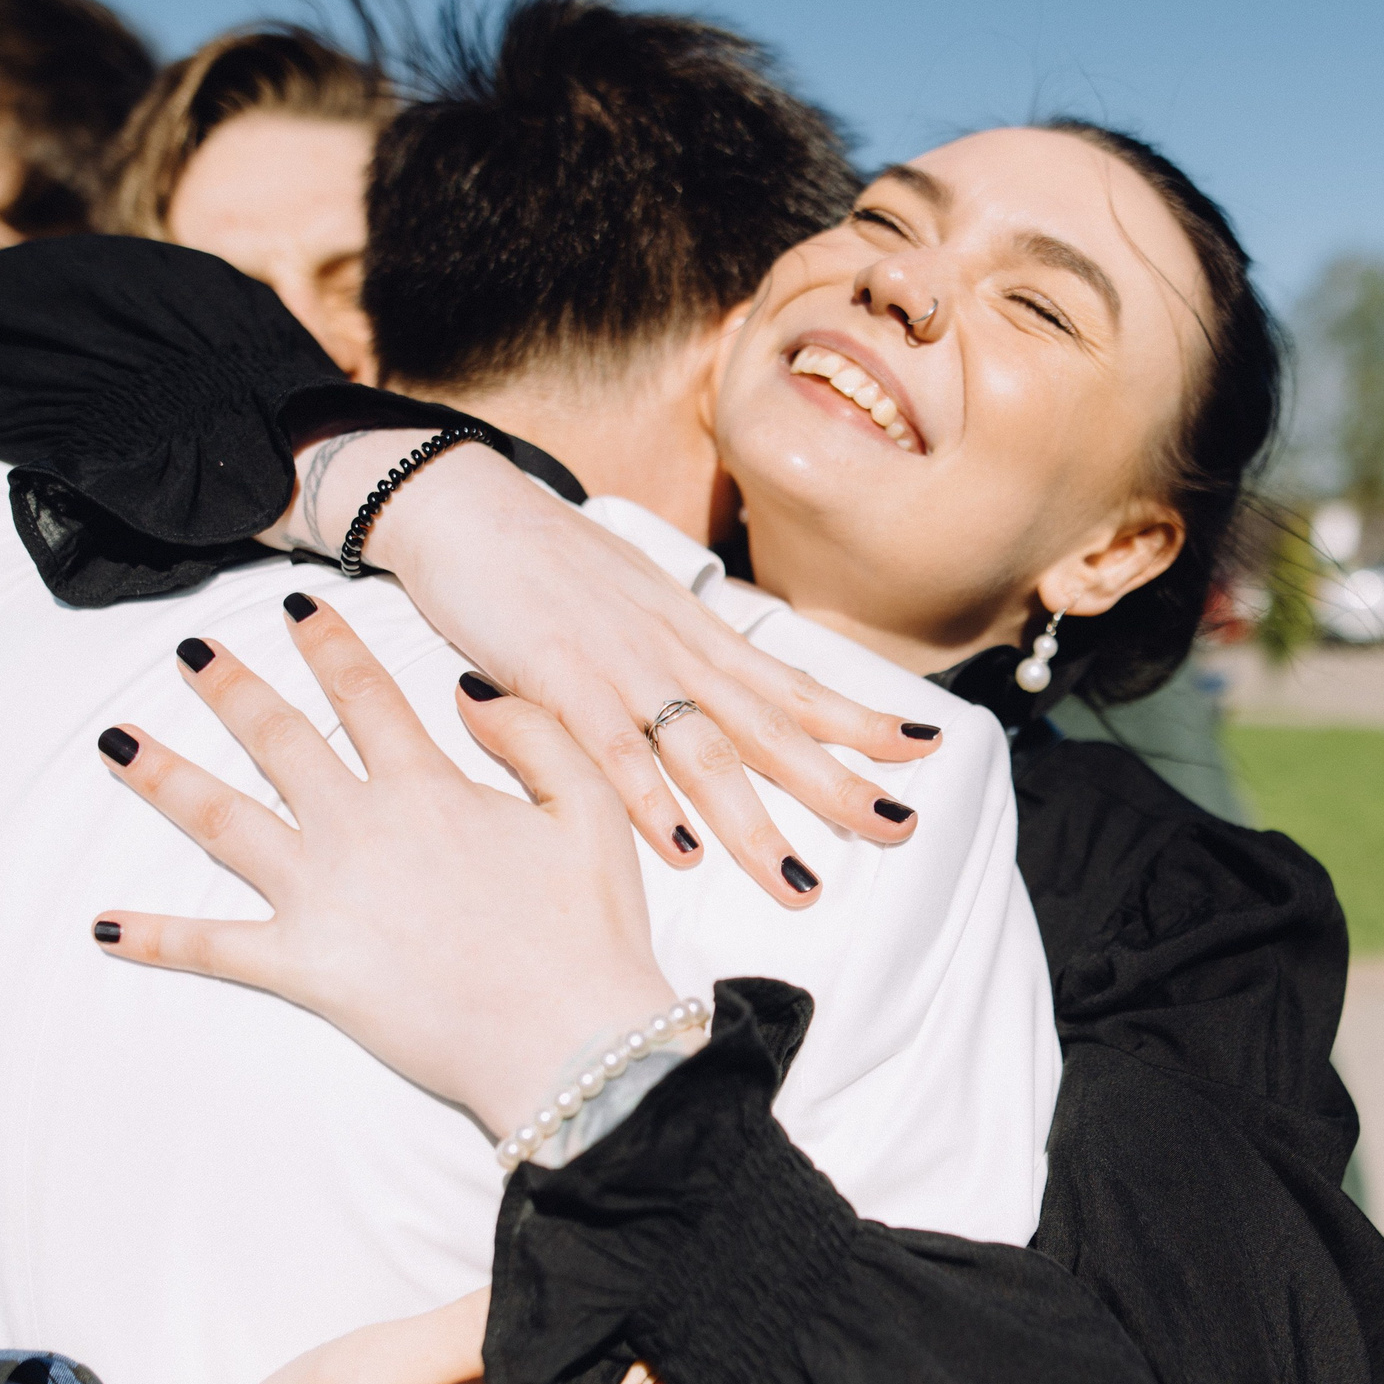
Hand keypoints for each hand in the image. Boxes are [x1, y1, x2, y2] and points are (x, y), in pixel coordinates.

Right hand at [25, 1291, 675, 1383]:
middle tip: (682, 1259)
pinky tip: (623, 1367)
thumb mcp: (366, 1370)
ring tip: (664, 1297)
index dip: (646, 1311)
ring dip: (648, 1380)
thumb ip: (471, 1329)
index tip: (669, 1247)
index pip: (617, 1377)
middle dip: (661, 1341)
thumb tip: (558, 1282)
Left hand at [90, 592, 681, 1134]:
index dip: (329, 644)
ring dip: (163, 778)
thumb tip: (465, 690)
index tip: (295, 608)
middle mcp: (359, 826)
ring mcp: (321, 895)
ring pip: (221, 821)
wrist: (568, 1038)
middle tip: (189, 652)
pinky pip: (214, 947)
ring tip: (114, 742)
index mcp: (428, 785)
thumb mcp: (591, 811)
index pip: (365, 691)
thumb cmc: (589, 930)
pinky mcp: (303, 965)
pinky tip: (103, 927)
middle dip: (229, 687)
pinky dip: (156, 938)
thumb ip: (534, 736)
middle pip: (277, 737)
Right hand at [281, 431, 939, 906]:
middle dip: (839, 785)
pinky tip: (681, 850)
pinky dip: (648, 801)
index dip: (861, 718)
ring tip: (803, 883)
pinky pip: (612, 749)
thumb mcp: (630, 606)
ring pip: (704, 753)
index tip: (924, 749)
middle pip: (771, 729)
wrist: (458, 501)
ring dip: (755, 823)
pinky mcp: (555, 677)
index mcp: (693, 635)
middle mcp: (673, 651)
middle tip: (901, 827)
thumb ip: (674, 656)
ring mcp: (618, 665)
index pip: (793, 684)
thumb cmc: (540, 562)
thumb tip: (716, 697)